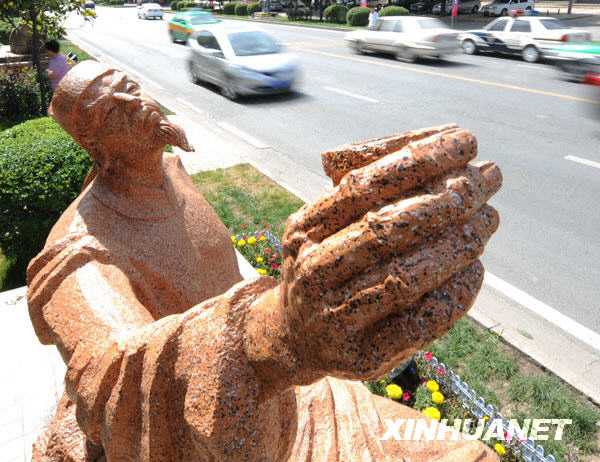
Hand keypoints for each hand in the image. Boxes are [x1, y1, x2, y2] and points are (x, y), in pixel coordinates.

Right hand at [280, 125, 501, 381]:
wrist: (296, 338)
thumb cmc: (326, 266)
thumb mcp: (326, 224)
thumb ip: (365, 191)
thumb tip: (433, 156)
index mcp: (303, 230)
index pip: (362, 186)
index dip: (416, 160)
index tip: (464, 140)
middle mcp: (312, 273)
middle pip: (384, 231)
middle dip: (444, 201)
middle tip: (486, 180)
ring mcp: (334, 319)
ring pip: (404, 278)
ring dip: (457, 245)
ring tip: (488, 218)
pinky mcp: (363, 356)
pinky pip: (419, 324)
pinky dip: (455, 294)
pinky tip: (475, 270)